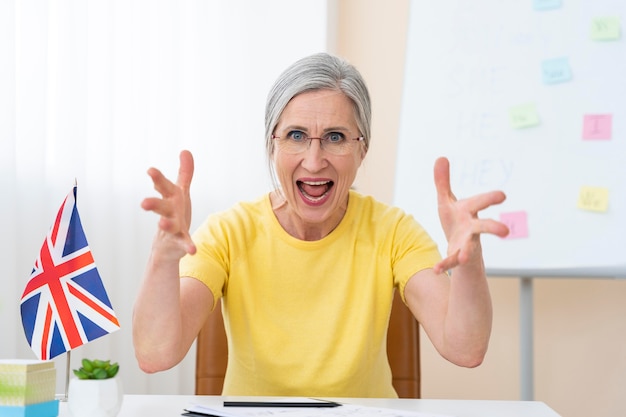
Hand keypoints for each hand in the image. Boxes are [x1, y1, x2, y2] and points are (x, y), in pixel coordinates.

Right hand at [141, 150, 196, 257]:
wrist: (167, 244)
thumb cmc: (174, 213)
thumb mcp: (181, 192)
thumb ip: (184, 173)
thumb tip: (185, 150)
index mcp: (171, 199)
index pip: (163, 187)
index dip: (158, 179)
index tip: (150, 170)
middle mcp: (169, 212)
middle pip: (161, 206)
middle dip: (153, 203)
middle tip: (143, 203)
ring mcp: (173, 228)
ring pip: (169, 225)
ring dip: (165, 223)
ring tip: (161, 223)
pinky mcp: (180, 242)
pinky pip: (184, 244)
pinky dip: (187, 246)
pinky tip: (193, 251)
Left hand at [433, 157, 508, 273]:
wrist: (460, 247)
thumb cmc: (455, 220)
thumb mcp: (446, 200)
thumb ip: (442, 181)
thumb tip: (440, 157)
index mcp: (468, 211)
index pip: (479, 203)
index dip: (490, 199)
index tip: (502, 195)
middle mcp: (471, 228)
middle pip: (484, 227)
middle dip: (493, 228)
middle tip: (505, 232)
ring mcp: (466, 244)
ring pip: (469, 248)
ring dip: (466, 252)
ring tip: (463, 258)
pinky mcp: (458, 256)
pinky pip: (451, 261)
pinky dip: (444, 264)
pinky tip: (436, 269)